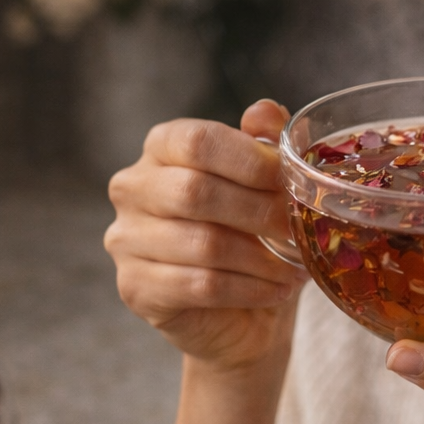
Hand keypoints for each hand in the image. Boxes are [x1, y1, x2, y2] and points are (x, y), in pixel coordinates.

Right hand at [105, 99, 309, 371]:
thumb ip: (263, 144)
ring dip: (261, 258)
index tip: (291, 183)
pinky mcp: (135, 288)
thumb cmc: (251, 235)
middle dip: (259, 212)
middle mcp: (132, 188)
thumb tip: (264, 111)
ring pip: (202, 244)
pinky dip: (249, 289)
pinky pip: (200, 286)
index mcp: (160, 147)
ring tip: (294, 267)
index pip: (197, 141)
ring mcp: (125, 239)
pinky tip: (276, 291)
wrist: (240, 311)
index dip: (250, 161)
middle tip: (298, 230)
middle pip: (196, 192)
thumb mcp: (265, 184)